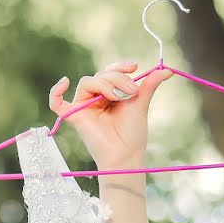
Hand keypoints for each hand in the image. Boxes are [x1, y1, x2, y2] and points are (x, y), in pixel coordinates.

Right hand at [48, 61, 173, 168]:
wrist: (127, 155)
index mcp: (109, 94)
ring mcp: (83, 107)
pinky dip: (56, 91)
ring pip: (87, 82)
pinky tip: (64, 82)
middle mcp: (94, 99)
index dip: (119, 67)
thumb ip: (149, 85)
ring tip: (121, 97)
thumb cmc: (132, 134)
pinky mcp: (74, 117)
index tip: (135, 66)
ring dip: (106, 85)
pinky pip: (56, 102)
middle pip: (100, 76)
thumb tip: (167, 70)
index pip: (109, 73)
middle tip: (133, 91)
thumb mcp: (140, 104)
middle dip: (117, 78)